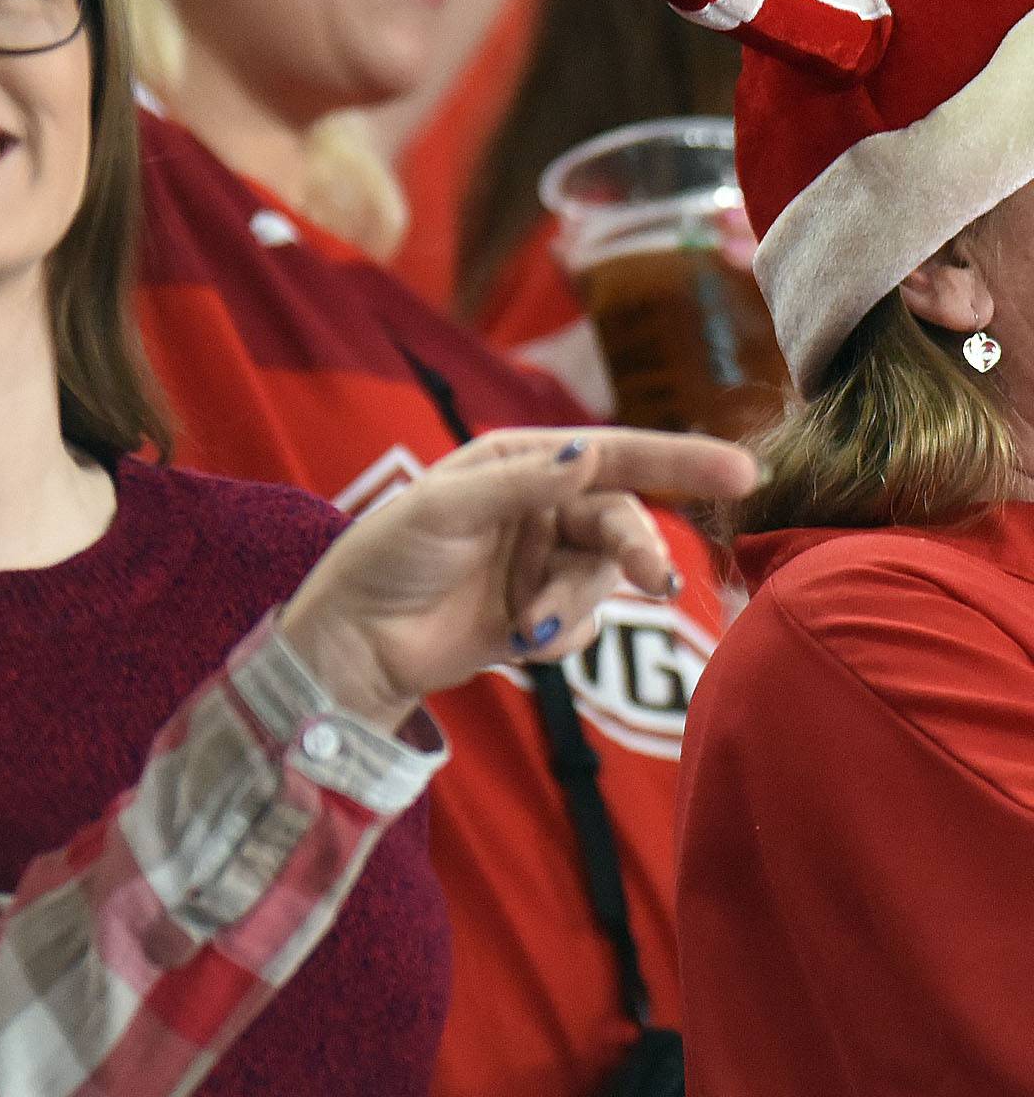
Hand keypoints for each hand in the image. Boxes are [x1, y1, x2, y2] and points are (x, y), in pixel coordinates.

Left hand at [278, 427, 756, 734]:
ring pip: (602, 579)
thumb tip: (587, 455)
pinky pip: (583, 626)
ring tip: (526, 629)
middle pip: (620, 520)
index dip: (680, 458)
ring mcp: (544, 564)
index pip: (613, 451)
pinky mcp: (541, 618)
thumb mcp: (446, 508)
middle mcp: (541, 507)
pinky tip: (515, 642)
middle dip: (636, 550)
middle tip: (654, 580)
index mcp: (519, 461)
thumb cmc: (387, 557)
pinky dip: (559, 636)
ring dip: (574, 605)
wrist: (355, 645)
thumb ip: (520, 484)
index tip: (742, 469)